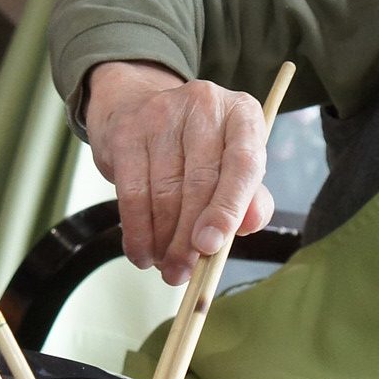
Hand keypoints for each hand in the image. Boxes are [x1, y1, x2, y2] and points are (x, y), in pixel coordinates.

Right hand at [84, 60, 273, 282]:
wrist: (140, 106)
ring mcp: (162, 113)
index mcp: (242, 114)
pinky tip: (142, 252)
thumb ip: (251, 198)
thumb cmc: (199, 148)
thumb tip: (251, 224)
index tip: (212, 246)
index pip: (243, 163)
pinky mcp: (127, 131)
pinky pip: (132, 192)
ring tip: (166, 266)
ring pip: (164, 192)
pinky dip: (137, 230)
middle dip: (189, 238)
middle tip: (183, 272)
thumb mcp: (233, 166)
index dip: (228, 208)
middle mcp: (204, 105)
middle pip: (200, 182)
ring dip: (164, 240)